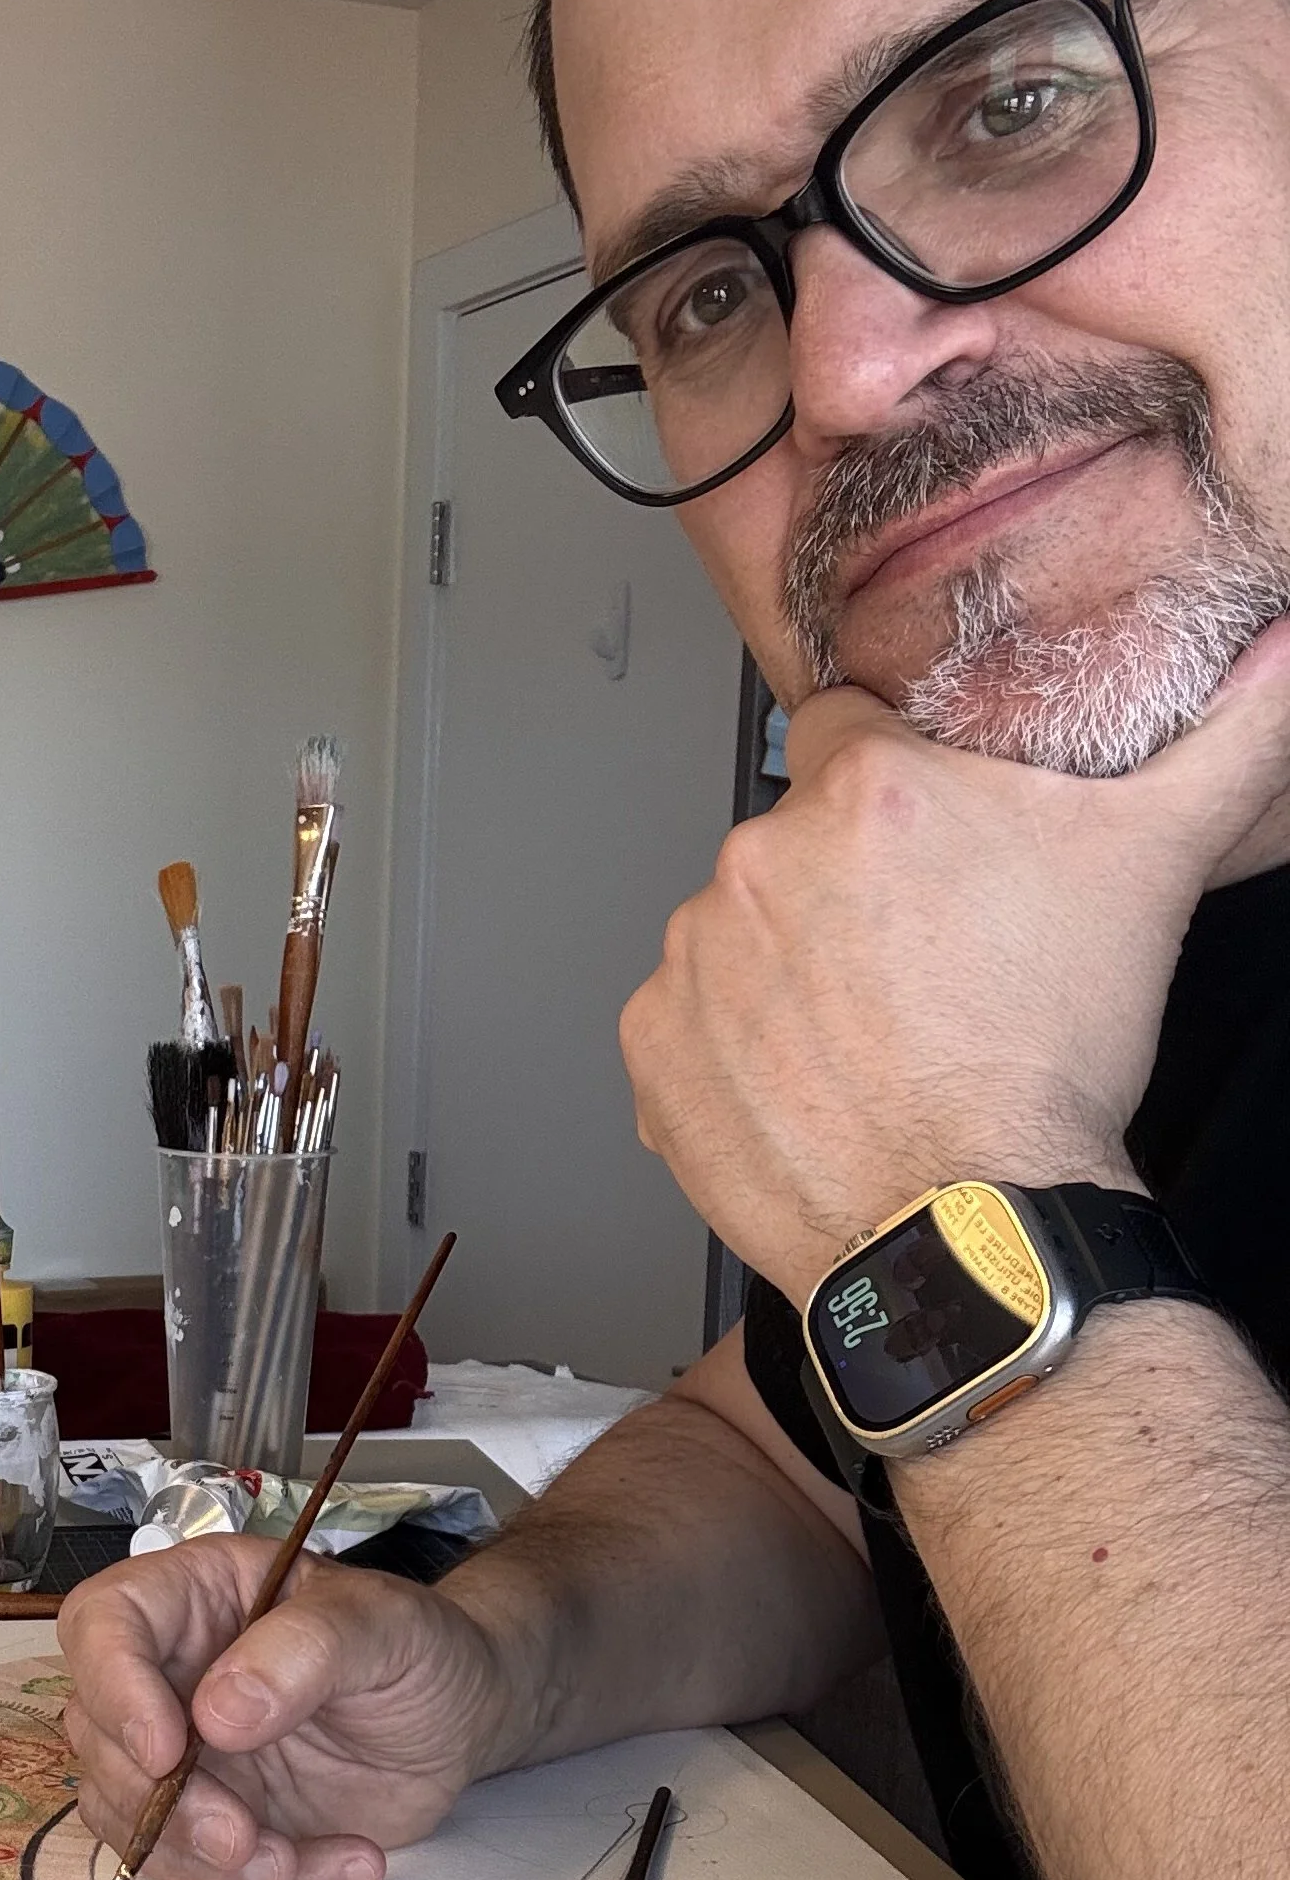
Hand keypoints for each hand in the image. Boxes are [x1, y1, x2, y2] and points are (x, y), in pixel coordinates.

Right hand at [57, 1540, 524, 1879]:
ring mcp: (182, 1752)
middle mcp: (168, 1672)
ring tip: (299, 1860)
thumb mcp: (386, 1627)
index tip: (167, 1752)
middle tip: (243, 1837)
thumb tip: (217, 1713)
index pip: (103, 1623)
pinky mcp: (211, 1819)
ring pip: (130, 1817)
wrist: (461, 1720)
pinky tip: (348, 1865)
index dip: (114, 1687)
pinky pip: (197, 1869)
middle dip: (163, 1804)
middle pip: (99, 1736)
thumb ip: (306, 1651)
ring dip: (207, 1861)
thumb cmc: (421, 1649)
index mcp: (195, 1596)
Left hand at [619, 625, 1289, 1299]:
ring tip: (870, 1036)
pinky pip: (689, 1027)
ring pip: (739, 935)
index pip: (845, 730)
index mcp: (862, 790)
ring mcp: (693, 960)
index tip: (920, 845)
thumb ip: (1226, 741)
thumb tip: (1288, 654)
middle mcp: (757, 861)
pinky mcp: (654, 1051)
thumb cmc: (1046, 1058)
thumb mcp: (1152, 867)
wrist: (972, 1225)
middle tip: (917, 963)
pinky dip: (734, 1053)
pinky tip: (812, 1084)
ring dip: (785, 970)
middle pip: (793, 843)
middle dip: (843, 888)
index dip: (890, 786)